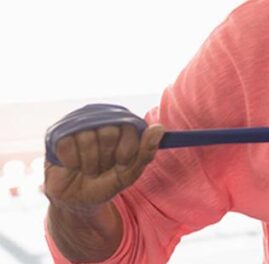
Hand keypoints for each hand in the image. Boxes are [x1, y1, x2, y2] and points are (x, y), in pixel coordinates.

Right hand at [45, 117, 163, 213]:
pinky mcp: (57, 136)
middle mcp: (101, 120)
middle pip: (108, 132)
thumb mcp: (130, 172)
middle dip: (106, 158)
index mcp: (122, 125)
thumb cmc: (107, 182)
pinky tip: (72, 166)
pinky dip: (72, 162)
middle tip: (102, 168)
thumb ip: (146, 151)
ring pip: (87, 138)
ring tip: (88, 169)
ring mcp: (79, 126)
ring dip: (89, 163)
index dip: (127, 150)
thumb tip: (158, 128)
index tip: (121, 163)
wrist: (80, 199)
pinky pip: (67, 144)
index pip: (130, 127)